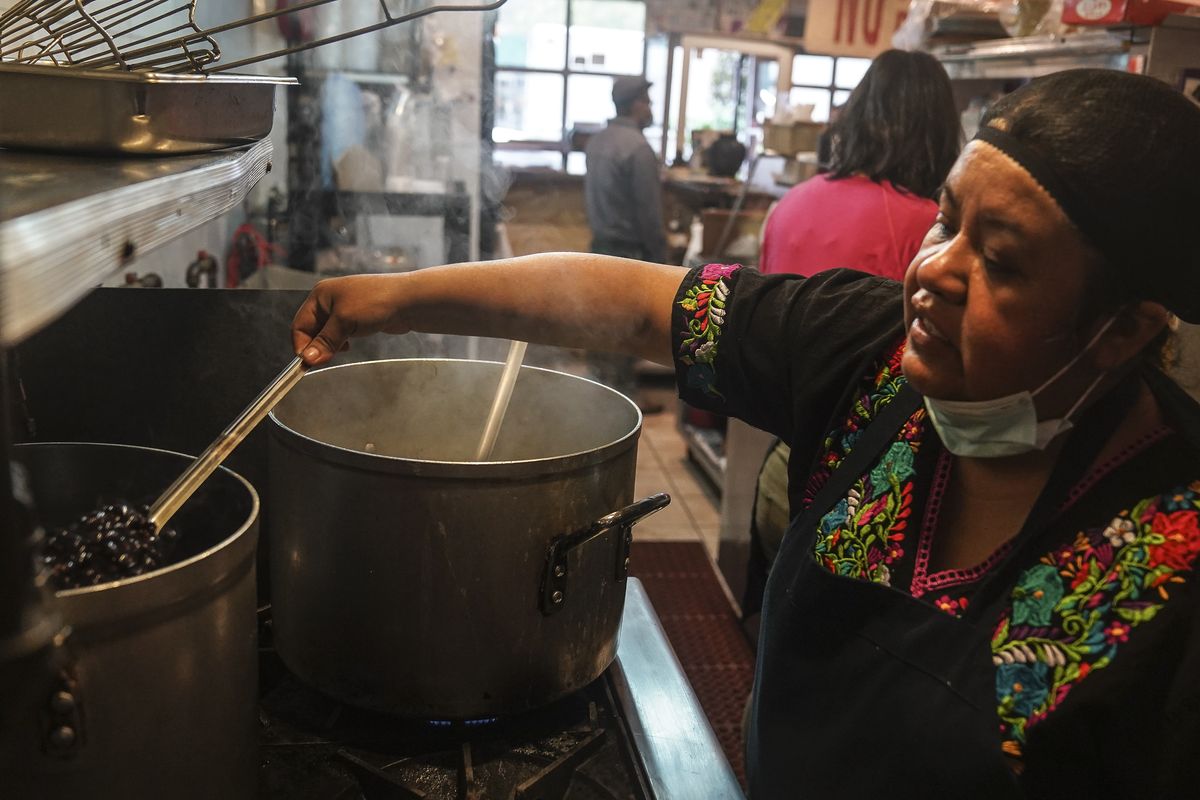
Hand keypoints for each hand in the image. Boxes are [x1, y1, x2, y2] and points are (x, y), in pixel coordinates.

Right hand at [292, 274, 409, 365]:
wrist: (409, 300)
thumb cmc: (376, 302)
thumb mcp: (345, 322)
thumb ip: (325, 342)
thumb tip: (308, 359)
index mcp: (320, 295)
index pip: (299, 324)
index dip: (302, 345)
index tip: (308, 363)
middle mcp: (329, 299)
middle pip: (311, 329)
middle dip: (316, 345)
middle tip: (324, 360)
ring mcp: (343, 308)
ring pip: (326, 333)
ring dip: (329, 345)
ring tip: (341, 350)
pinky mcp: (356, 317)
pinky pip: (340, 333)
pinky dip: (341, 342)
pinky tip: (349, 346)